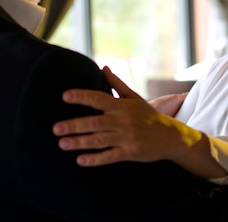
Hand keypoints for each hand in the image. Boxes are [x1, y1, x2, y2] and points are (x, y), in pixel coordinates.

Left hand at [52, 67, 198, 165]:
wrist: (171, 136)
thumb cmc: (149, 116)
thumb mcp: (135, 98)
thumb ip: (117, 84)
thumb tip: (104, 67)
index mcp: (122, 106)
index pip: (99, 99)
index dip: (82, 97)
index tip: (65, 96)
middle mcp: (123, 120)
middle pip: (95, 122)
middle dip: (75, 125)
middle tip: (56, 128)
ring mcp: (127, 137)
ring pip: (100, 140)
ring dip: (80, 142)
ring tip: (62, 144)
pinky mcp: (131, 152)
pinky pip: (110, 156)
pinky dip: (96, 159)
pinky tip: (81, 160)